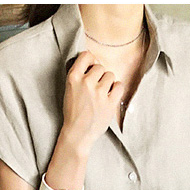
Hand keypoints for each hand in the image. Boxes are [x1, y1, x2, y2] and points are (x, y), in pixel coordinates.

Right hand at [61, 48, 120, 166]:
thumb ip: (80, 75)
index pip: (87, 55)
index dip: (91, 61)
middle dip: (99, 75)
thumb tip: (93, 62)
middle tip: (95, 86)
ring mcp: (99, 93)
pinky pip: (119, 85)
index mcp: (73, 77)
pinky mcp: (110, 102)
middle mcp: (86, 82)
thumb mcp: (69, 89)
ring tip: (101, 94)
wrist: (77, 133)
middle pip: (100, 66)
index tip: (91, 68)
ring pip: (110, 75)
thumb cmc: (73, 112)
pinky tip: (110, 96)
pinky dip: (116, 90)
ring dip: (108, 83)